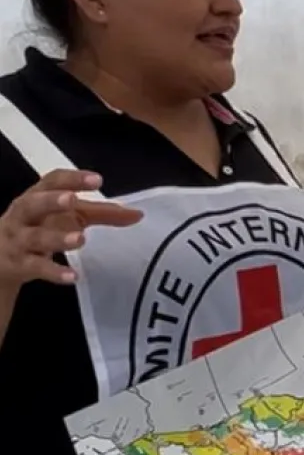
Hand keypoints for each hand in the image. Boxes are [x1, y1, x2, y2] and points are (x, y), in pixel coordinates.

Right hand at [0, 170, 142, 286]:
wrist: (1, 260)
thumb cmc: (40, 228)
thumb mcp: (68, 217)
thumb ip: (103, 214)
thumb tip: (138, 214)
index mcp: (37, 197)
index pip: (51, 181)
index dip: (72, 178)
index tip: (97, 179)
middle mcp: (23, 216)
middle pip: (32, 204)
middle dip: (51, 201)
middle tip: (72, 200)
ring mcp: (18, 241)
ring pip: (34, 238)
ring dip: (56, 238)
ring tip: (80, 239)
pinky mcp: (18, 265)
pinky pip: (35, 267)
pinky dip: (53, 272)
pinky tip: (71, 276)